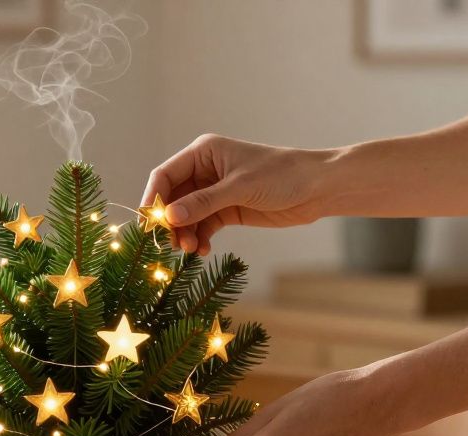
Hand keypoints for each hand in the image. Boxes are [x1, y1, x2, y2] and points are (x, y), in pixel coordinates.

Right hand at [141, 134, 334, 254]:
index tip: (150, 224)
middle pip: (172, 198)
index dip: (155, 199)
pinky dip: (199, 239)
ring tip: (191, 250)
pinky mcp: (226, 210)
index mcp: (203, 153)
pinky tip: (203, 251)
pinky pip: (202, 226)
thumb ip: (203, 202)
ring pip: (186, 216)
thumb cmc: (282, 175)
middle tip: (172, 244)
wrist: (317, 188)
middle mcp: (204, 171)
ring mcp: (214, 192)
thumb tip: (170, 217)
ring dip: (185, 234)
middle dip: (170, 222)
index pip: (165, 175)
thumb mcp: (239, 188)